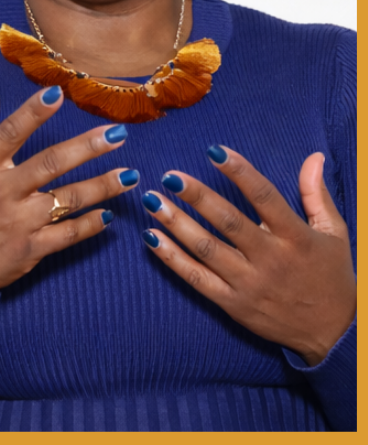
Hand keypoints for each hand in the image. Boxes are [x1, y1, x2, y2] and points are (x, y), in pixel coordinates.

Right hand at [0, 80, 137, 302]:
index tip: (58, 92)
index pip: (9, 133)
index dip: (33, 112)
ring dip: (102, 187)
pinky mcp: (29, 251)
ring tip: (131, 174)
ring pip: (68, 200)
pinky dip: (90, 225)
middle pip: (49, 164)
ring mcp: (17, 224)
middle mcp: (2, 193)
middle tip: (118, 133)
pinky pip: (66, 236)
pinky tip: (111, 213)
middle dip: (87, 148)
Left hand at [141, 146, 355, 365]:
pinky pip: (197, 279)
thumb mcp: (333, 232)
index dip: (239, 172)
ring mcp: (249, 284)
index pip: (264, 197)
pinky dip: (172, 258)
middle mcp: (270, 259)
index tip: (214, 151)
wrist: (333, 334)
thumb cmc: (331, 275)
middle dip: (197, 197)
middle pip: (228, 222)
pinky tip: (152, 237)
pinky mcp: (233, 305)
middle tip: (170, 176)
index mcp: (295, 237)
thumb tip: (313, 157)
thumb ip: (317, 194)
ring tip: (153, 201)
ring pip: (207, 250)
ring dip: (176, 224)